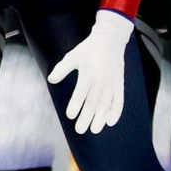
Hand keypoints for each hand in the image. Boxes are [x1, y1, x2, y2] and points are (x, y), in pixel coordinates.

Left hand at [47, 10, 134, 134]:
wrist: (110, 40)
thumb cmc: (88, 50)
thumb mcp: (72, 56)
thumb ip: (62, 69)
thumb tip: (51, 80)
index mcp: (88, 73)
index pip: (81, 93)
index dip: (75, 105)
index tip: (70, 115)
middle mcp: (101, 80)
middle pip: (93, 102)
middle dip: (86, 117)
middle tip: (80, 130)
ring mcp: (111, 82)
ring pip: (106, 104)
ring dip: (100, 118)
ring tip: (95, 130)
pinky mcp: (119, 83)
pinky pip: (119, 100)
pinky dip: (116, 111)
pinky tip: (111, 122)